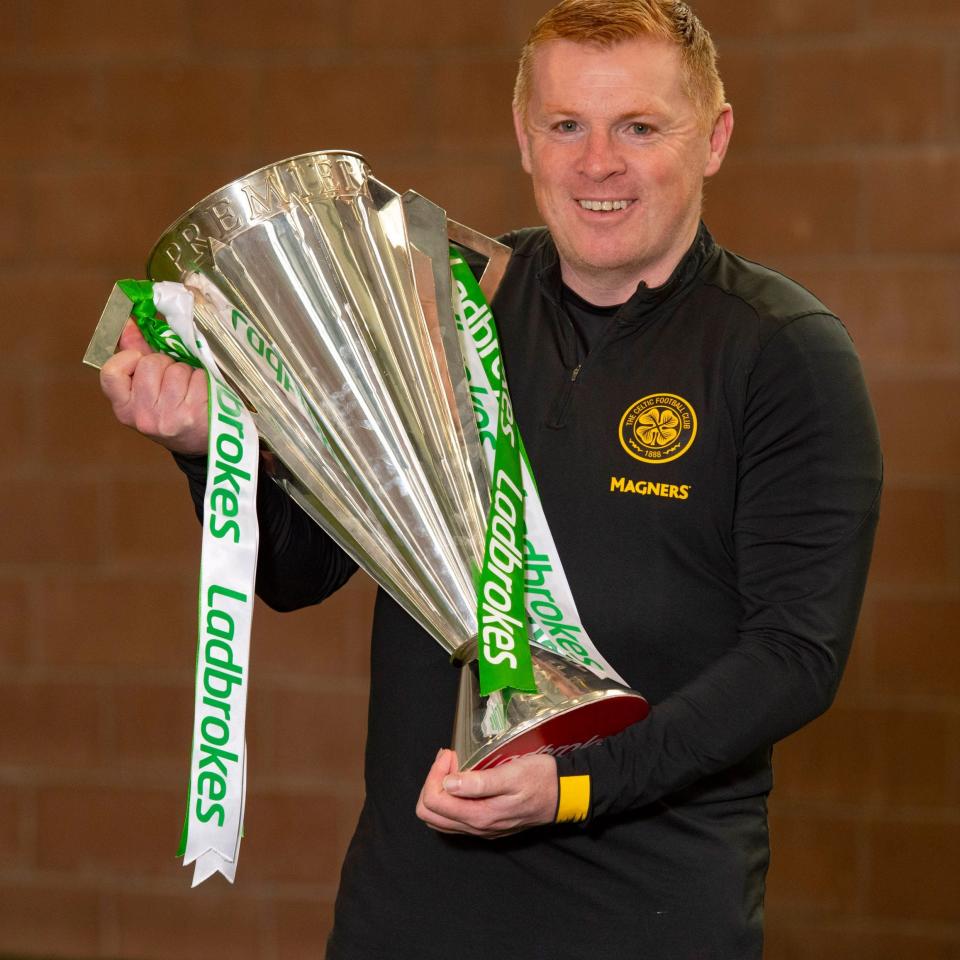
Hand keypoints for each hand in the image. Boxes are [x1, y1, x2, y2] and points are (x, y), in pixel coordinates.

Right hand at [100, 320, 208, 454]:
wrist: (200, 443)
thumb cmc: (171, 411)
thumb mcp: (146, 389)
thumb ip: (136, 353)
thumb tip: (128, 322)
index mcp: (124, 409)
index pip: (111, 372)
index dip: (128, 358)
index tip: (140, 361)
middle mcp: (144, 416)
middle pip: (150, 363)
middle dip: (164, 363)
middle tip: (170, 380)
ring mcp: (170, 417)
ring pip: (177, 369)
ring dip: (185, 372)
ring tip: (187, 388)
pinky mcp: (195, 414)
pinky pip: (198, 376)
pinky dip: (202, 379)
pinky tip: (201, 394)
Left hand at [416, 748, 557, 837]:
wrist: (564, 794)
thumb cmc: (540, 778)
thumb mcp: (512, 774)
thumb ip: (478, 782)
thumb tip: (447, 783)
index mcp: (479, 815)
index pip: (433, 801)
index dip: (435, 774)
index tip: (451, 754)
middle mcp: (477, 827)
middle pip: (430, 813)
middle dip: (433, 781)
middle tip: (450, 759)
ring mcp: (481, 829)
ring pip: (440, 818)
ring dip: (440, 789)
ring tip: (454, 767)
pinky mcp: (487, 825)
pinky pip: (454, 818)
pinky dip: (450, 797)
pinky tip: (463, 779)